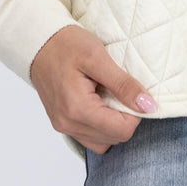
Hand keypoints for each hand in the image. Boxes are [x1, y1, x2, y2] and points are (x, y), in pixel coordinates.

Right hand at [29, 24, 157, 153]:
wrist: (38, 43)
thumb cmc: (66, 45)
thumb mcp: (98, 58)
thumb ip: (124, 85)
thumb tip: (148, 106)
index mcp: (77, 109)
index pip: (121, 131)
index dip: (135, 114)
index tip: (131, 92)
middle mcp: (68, 124)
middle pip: (113, 139)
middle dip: (124, 118)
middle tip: (119, 91)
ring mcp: (63, 126)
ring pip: (102, 142)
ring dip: (113, 124)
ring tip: (108, 96)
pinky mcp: (62, 124)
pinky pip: (90, 137)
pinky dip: (101, 125)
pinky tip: (99, 103)